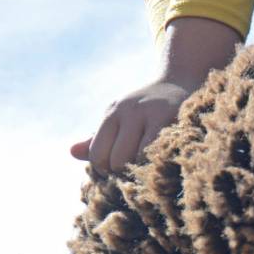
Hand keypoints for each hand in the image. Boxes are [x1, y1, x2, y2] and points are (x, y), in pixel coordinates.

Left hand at [72, 79, 191, 173]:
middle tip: (135, 172)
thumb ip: (98, 139)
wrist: (183, 80)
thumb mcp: (120, 119)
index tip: (119, 171)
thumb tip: (71, 152)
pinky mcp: (171, 118)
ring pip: (136, 159)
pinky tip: (162, 162)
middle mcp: (128, 111)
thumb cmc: (148, 108)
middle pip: (116, 160)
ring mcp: (150, 113)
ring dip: (142, 171)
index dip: (106, 171)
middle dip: (124, 174)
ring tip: (149, 169)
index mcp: (113, 112)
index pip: (97, 154)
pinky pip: (156, 152)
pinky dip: (155, 163)